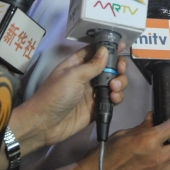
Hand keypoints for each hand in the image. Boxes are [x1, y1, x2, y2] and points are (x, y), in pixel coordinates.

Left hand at [13, 45, 128, 152]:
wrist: (46, 124)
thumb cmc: (56, 95)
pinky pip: (113, 99)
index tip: (123, 45)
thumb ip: (92, 64)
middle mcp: (88, 76)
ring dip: (119, 82)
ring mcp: (94, 92)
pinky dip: (117, 97)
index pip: (96, 51)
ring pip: (114, 82)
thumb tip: (105, 49)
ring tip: (114, 88)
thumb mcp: (73, 76)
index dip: (109, 47)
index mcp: (78, 64)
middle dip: (118, 67)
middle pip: (110, 66)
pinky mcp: (98, 106)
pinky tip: (113, 99)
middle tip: (120, 70)